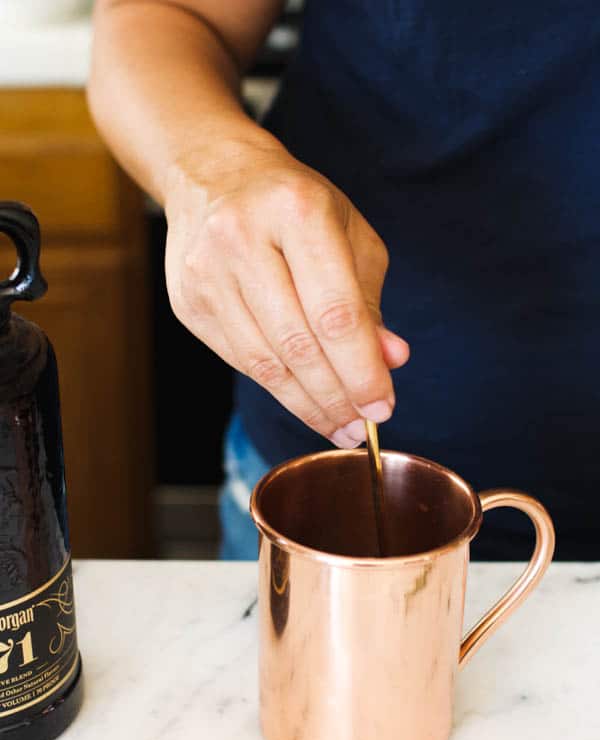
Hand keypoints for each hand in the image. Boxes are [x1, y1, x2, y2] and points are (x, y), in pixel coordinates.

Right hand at [164, 137, 409, 446]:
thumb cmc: (295, 205)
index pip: (336, 311)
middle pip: (298, 343)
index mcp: (297, 210)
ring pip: (265, 362)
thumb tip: (390, 361)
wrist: (211, 176)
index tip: (383, 407)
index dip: (362, 369)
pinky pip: (240, 361)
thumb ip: (369, 301)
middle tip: (362, 428)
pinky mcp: (187, 302)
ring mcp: (206, 272)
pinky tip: (304, 402)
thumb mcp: (347, 235)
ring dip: (307, 404)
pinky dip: (278, 388)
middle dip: (336, 396)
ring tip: (338, 426)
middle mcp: (242, 237)